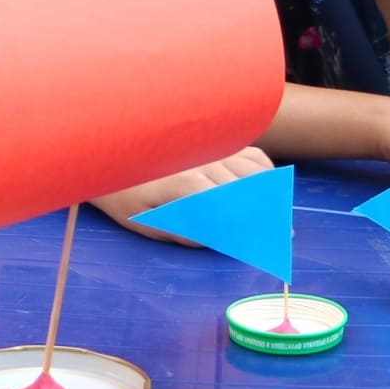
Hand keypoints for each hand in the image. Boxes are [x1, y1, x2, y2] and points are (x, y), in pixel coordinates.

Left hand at [93, 148, 274, 241]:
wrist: (106, 149)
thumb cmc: (119, 191)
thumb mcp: (144, 221)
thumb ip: (182, 232)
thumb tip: (217, 241)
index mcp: (187, 183)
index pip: (233, 211)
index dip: (252, 231)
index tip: (266, 247)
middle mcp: (205, 160)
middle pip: (252, 192)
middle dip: (269, 217)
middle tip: (282, 239)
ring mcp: (211, 147)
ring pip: (257, 171)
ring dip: (272, 194)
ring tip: (279, 216)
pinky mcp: (212, 141)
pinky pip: (249, 153)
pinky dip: (264, 171)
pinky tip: (267, 188)